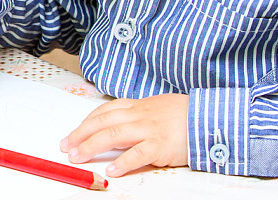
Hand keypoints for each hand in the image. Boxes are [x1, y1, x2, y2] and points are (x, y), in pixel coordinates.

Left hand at [60, 93, 190, 176]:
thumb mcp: (156, 108)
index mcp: (138, 106)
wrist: (210, 118)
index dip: (85, 123)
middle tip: (66, 147)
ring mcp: (149, 129)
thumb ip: (136, 115)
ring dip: (92, 146)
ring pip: (113, 135)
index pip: (104, 112)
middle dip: (81, 135)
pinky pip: (138, 154)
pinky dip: (123, 162)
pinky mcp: (161, 145)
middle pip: (102, 123)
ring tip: (78, 157)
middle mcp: (140, 115)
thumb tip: (115, 127)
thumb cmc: (184, 115)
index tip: (72, 135)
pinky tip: (112, 170)